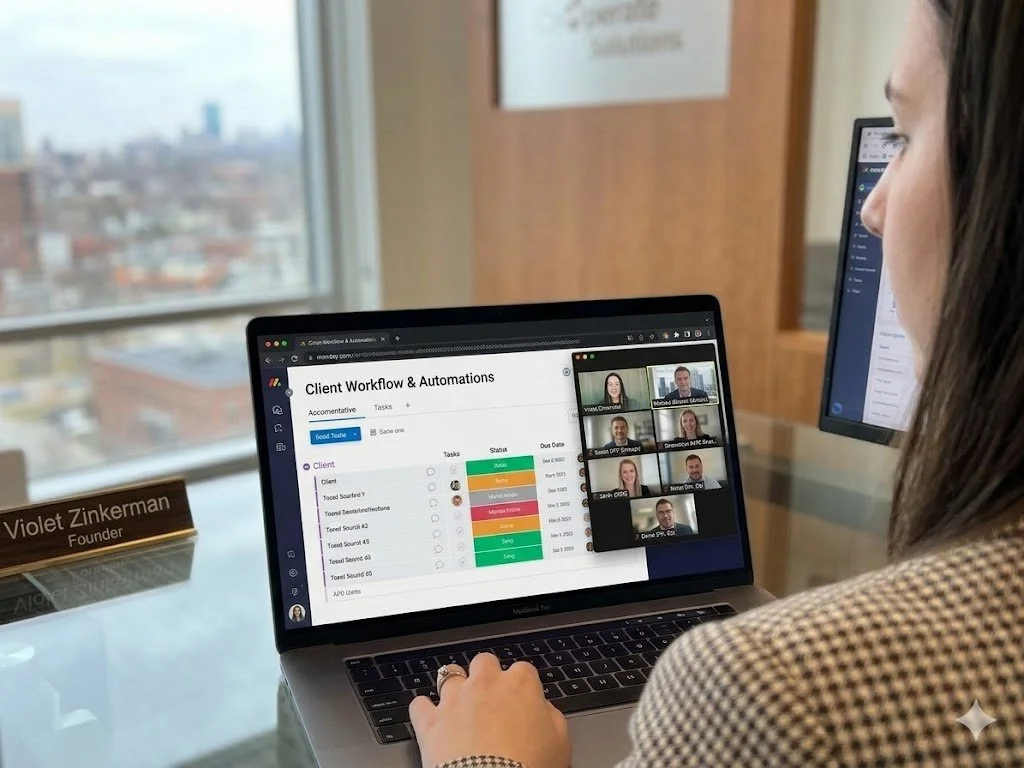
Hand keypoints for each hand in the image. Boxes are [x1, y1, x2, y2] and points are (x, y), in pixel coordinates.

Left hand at [409, 653, 570, 767]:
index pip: (523, 670)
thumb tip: (544, 711)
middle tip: (490, 697)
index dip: (522, 684)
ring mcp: (455, 699)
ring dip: (454, 687)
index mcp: (521, 684)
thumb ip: (552, 717)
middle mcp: (485, 683)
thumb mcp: (560, 743)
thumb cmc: (529, 765)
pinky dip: (424, 710)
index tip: (522, 699)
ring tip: (459, 704)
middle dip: (486, 675)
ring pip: (449, 675)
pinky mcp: (431, 720)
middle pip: (484, 661)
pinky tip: (431, 719)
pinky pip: (419, 704)